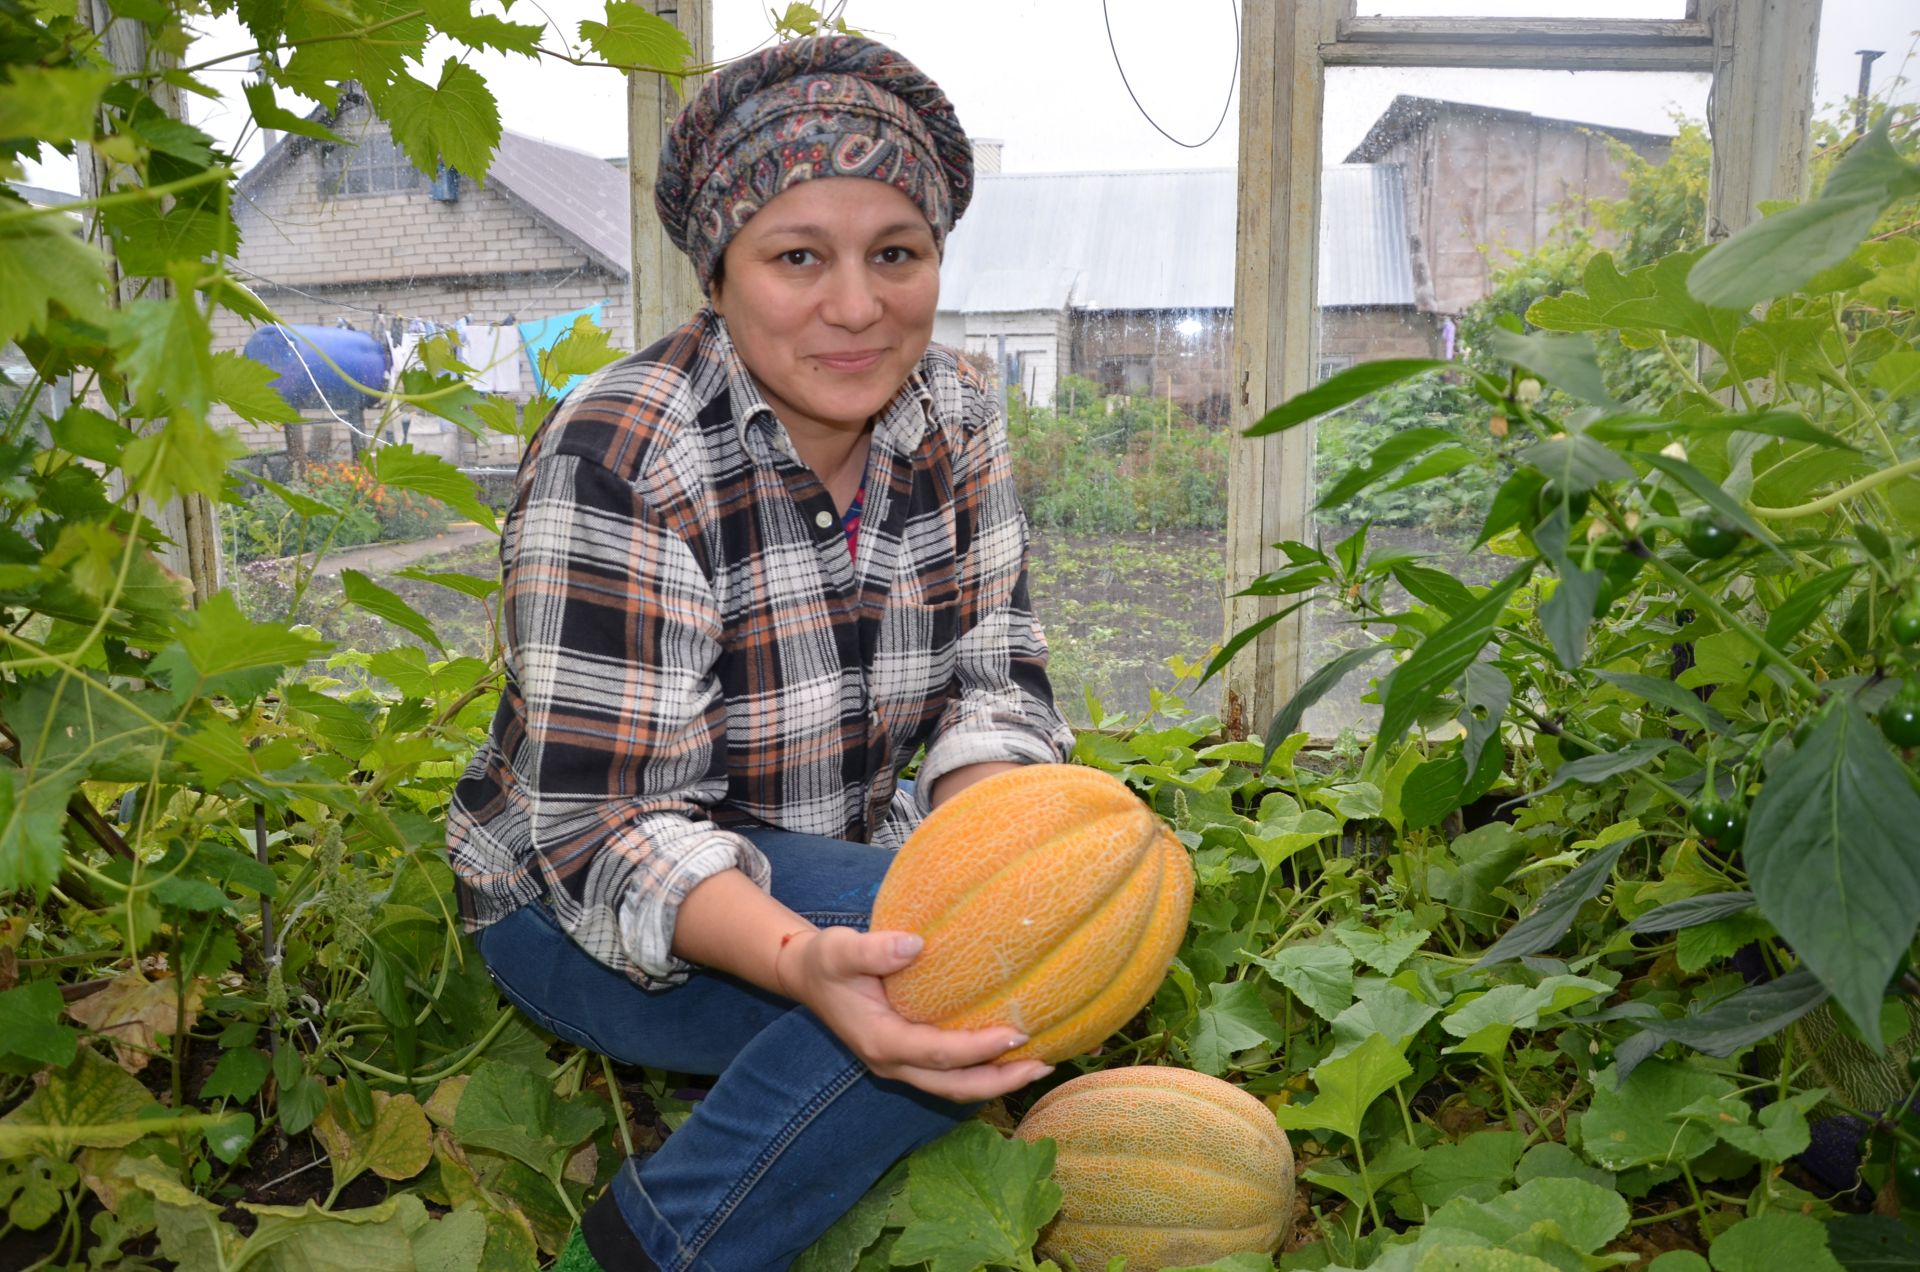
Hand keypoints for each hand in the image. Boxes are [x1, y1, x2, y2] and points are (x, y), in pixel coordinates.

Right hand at [782, 927, 1053, 1102]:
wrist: (806, 976)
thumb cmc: (826, 961)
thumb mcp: (840, 949)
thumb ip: (874, 949)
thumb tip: (916, 944)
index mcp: (880, 1041)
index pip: (939, 1053)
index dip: (979, 1048)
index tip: (1016, 1033)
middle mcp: (892, 1062)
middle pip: (954, 1086)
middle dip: (1000, 1081)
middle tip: (1044, 1064)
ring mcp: (899, 1065)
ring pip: (954, 1087)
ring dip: (996, 1081)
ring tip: (1039, 1064)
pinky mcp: (907, 1057)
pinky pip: (949, 1074)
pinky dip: (981, 1069)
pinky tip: (1009, 1052)